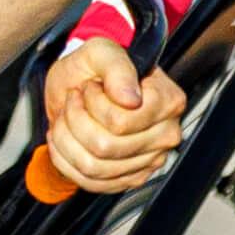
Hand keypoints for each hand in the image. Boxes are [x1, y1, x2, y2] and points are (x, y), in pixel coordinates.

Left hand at [41, 31, 186, 192]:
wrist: (82, 85)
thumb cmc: (95, 68)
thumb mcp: (101, 51)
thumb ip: (116, 66)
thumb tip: (129, 98)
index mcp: (168, 100)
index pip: (120, 121)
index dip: (94, 104)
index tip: (90, 87)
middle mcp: (165, 134)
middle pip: (105, 147)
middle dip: (76, 120)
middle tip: (76, 100)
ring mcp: (149, 161)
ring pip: (93, 167)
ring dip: (67, 139)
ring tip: (69, 118)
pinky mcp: (130, 179)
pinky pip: (90, 183)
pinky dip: (66, 160)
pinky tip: (67, 138)